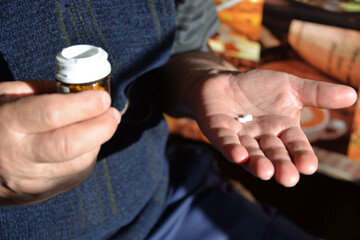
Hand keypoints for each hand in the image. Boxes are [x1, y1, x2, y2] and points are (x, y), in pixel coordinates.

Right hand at [0, 80, 119, 204]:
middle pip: (71, 145)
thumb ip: (44, 91)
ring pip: (79, 163)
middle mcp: (17, 156)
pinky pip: (75, 176)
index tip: (103, 98)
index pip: (53, 114)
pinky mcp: (38, 195)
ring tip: (98, 127)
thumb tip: (82, 93)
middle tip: (112, 115)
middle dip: (102, 127)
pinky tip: (84, 146)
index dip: (85, 105)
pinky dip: (87, 157)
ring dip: (97, 142)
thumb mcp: (7, 95)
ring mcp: (28, 181)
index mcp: (7, 123)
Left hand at [192, 69, 356, 186]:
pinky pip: (225, 141)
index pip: (295, 146)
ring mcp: (239, 137)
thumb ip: (317, 94)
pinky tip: (239, 155)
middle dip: (280, 166)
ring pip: (251, 153)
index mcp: (281, 131)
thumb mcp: (290, 87)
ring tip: (265, 172)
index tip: (309, 167)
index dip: (301, 156)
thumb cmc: (257, 87)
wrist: (224, 81)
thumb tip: (352, 95)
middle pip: (274, 155)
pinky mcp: (218, 131)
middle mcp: (261, 138)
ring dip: (257, 163)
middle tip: (288, 178)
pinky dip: (231, 148)